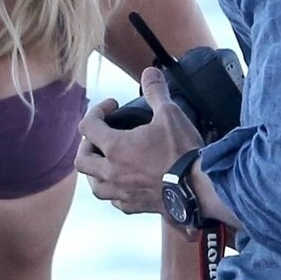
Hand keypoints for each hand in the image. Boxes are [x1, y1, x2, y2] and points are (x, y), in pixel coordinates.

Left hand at [75, 67, 202, 214]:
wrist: (199, 189)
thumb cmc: (182, 152)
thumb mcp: (170, 114)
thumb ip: (156, 91)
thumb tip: (150, 73)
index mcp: (115, 147)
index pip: (88, 125)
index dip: (97, 111)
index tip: (112, 107)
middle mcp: (111, 172)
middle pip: (82, 160)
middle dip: (87, 145)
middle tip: (101, 137)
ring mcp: (121, 192)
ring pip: (94, 184)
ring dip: (95, 172)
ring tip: (107, 162)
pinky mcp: (134, 207)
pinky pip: (114, 200)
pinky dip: (114, 190)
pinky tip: (124, 183)